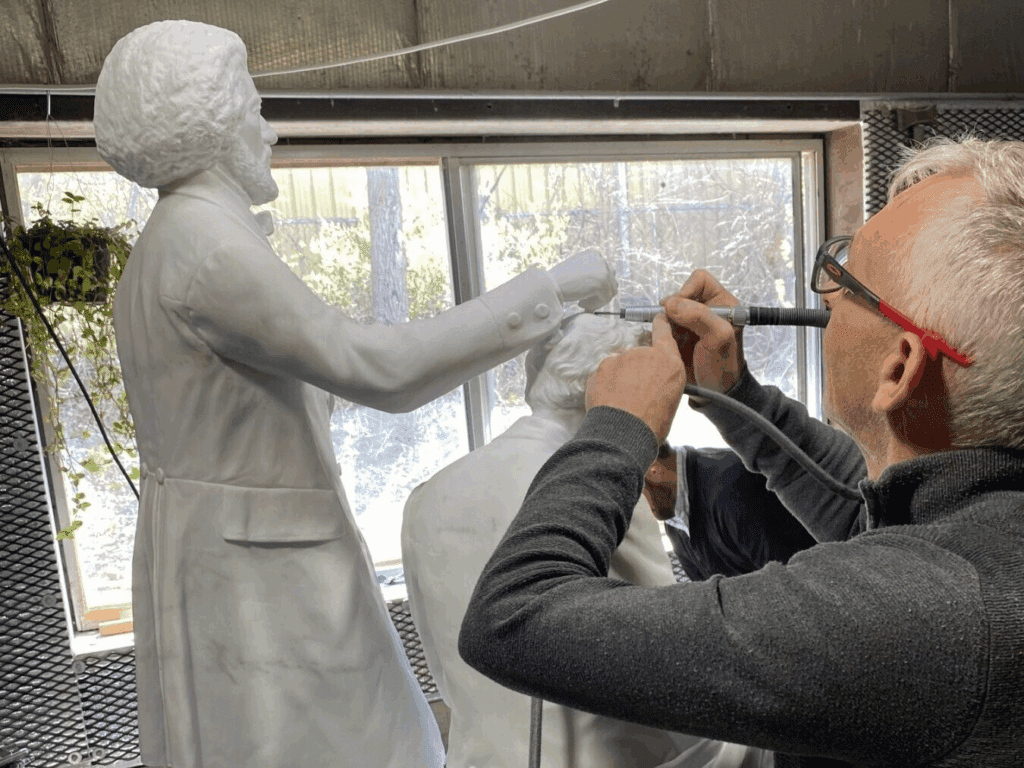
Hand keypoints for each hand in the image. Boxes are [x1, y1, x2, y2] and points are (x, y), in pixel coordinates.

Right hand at [548, 249, 617, 311]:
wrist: (549, 284)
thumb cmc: (558, 280)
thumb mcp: (577, 270)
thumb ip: (591, 273)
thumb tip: (605, 284)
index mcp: (594, 254)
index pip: (607, 273)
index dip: (599, 287)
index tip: (586, 294)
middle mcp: (601, 259)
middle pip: (613, 282)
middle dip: (602, 294)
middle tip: (586, 301)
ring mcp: (603, 271)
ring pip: (610, 292)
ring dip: (598, 301)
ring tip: (582, 303)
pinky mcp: (602, 283)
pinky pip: (605, 299)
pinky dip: (594, 305)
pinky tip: (580, 303)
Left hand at [585, 314, 684, 443]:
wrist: (623, 433)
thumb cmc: (652, 424)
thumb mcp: (672, 398)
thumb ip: (664, 378)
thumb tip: (654, 379)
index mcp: (667, 361)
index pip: (663, 331)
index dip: (660, 324)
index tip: (657, 319)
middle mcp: (643, 353)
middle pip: (639, 353)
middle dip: (637, 367)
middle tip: (637, 392)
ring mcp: (620, 358)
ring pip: (620, 363)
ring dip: (620, 376)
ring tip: (622, 400)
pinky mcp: (600, 367)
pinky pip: (604, 373)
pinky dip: (605, 383)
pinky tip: (610, 400)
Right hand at [661, 269, 745, 396]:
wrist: (715, 393)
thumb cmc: (723, 366)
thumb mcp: (719, 337)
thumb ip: (699, 316)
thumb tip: (670, 304)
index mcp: (721, 303)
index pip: (699, 280)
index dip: (686, 290)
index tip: (678, 309)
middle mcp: (704, 310)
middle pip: (679, 295)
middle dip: (671, 309)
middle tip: (669, 326)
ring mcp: (689, 323)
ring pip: (667, 311)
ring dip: (662, 323)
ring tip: (666, 338)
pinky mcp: (676, 336)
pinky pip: (660, 326)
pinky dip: (657, 333)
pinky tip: (661, 343)